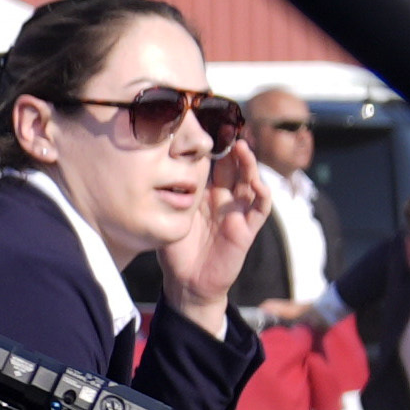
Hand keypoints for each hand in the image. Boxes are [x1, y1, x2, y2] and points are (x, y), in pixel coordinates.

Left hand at [159, 137, 270, 327]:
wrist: (186, 282)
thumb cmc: (174, 250)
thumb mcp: (168, 215)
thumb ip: (166, 194)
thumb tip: (147, 167)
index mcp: (205, 193)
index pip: (214, 164)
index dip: (214, 147)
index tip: (207, 127)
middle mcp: (224, 199)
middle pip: (234, 167)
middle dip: (232, 148)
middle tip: (227, 130)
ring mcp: (238, 213)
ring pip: (250, 181)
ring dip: (249, 164)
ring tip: (242, 148)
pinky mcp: (247, 229)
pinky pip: (260, 208)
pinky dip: (262, 193)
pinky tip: (256, 182)